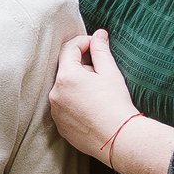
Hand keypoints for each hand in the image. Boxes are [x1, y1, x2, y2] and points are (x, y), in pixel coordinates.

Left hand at [50, 29, 137, 158]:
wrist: (118, 139)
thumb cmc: (116, 104)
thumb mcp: (110, 72)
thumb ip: (100, 50)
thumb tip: (99, 34)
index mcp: (66, 77)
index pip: (69, 49)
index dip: (83, 42)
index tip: (96, 44)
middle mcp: (55, 93)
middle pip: (65, 69)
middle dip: (81, 65)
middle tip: (101, 72)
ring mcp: (55, 112)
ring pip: (64, 89)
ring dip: (77, 85)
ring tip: (98, 92)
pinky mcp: (60, 126)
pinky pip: (64, 107)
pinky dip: (74, 103)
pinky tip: (92, 108)